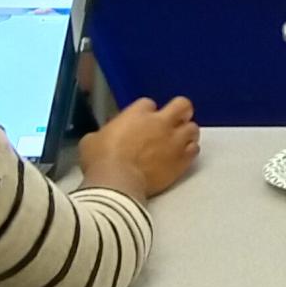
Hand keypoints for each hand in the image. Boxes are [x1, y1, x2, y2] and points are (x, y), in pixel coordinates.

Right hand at [80, 96, 199, 202]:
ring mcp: (174, 141)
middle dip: (180, 111)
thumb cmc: (100, 160)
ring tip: (179, 140)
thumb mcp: (91, 141)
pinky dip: (189, 151)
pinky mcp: (182, 160)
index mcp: (137, 113)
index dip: (146, 112)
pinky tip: (181, 156)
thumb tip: (103, 138)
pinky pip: (194, 150)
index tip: (142, 121)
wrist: (117, 182)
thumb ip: (104, 134)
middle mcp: (160, 122)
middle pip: (182, 105)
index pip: (148, 103)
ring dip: (186, 133)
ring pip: (193, 128)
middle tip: (175, 120)